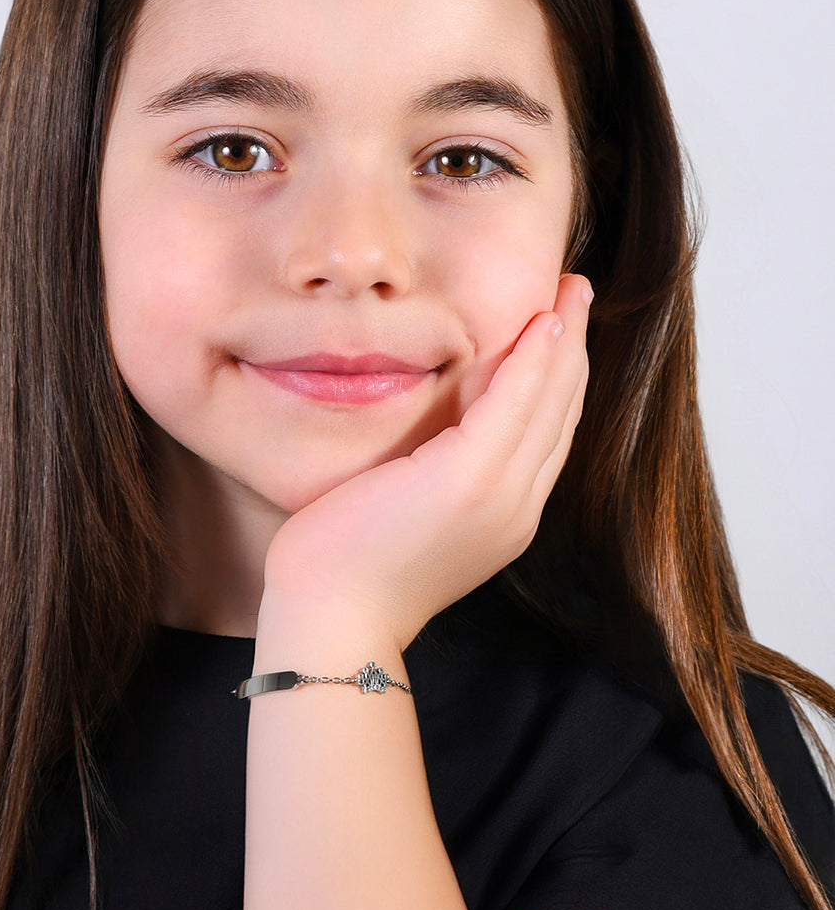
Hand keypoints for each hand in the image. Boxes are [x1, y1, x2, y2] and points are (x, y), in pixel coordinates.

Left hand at [262, 273, 591, 652]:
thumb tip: (433, 433)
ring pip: (548, 403)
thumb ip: (436, 474)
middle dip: (572, 350)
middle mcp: (515, 507)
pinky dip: (534, 360)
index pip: (543, 435)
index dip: (557, 379)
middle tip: (576, 294)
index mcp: (502, 516)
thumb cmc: (351, 566)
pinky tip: (545, 321)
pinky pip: (514, 405)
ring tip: (572, 291)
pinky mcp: (468, 479)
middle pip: (558, 413)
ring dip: (564, 341)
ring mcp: (498, 496)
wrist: (332, 618)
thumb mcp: (408, 513)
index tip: (558, 331)